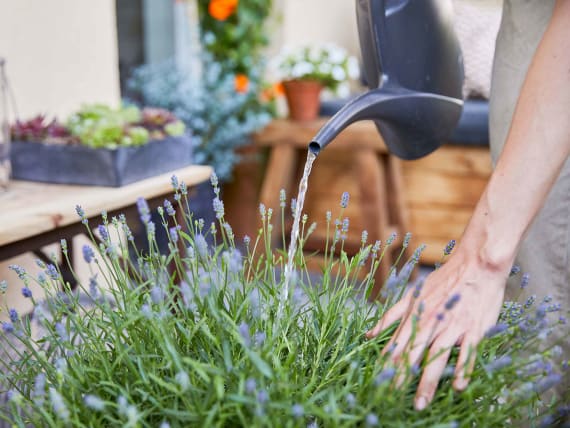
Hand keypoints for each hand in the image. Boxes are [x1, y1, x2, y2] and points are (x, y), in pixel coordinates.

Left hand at [366, 250, 508, 410]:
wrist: (476, 265)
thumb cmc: (444, 280)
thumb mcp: (412, 294)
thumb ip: (391, 315)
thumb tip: (368, 333)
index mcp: (415, 314)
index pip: (397, 343)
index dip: (387, 363)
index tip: (378, 381)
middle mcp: (431, 322)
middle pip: (413, 353)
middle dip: (402, 377)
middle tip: (393, 398)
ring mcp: (452, 326)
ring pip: (437, 357)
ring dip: (428, 381)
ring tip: (421, 402)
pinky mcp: (473, 329)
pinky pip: (467, 352)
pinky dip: (463, 369)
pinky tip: (458, 386)